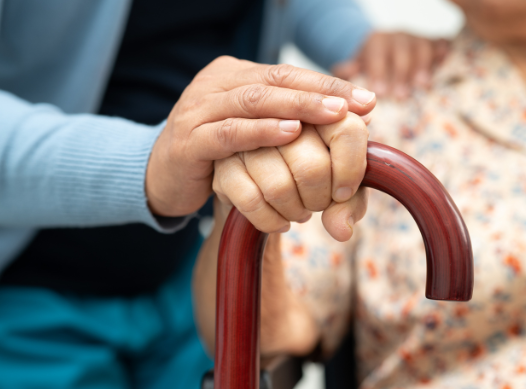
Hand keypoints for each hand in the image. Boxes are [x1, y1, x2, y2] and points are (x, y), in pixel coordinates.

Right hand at [146, 56, 376, 216]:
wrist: (159, 178)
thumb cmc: (215, 156)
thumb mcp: (252, 132)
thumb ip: (287, 121)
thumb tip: (348, 121)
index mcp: (232, 75)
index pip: (286, 73)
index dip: (327, 83)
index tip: (366, 99)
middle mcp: (214, 84)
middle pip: (273, 81)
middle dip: (320, 92)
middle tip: (356, 104)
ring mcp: (197, 110)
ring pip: (253, 100)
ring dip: (297, 107)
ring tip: (334, 114)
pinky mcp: (188, 141)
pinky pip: (229, 132)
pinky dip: (262, 131)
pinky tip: (291, 133)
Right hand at [212, 113, 369, 241]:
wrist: (225, 172)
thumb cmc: (289, 169)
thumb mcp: (328, 177)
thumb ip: (347, 200)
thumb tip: (342, 229)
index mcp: (303, 90)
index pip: (345, 127)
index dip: (351, 166)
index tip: (345, 192)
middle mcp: (265, 98)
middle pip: (313, 165)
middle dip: (320, 195)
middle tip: (319, 202)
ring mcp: (232, 122)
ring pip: (279, 186)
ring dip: (295, 208)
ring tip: (299, 210)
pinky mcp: (204, 148)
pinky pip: (250, 200)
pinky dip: (271, 219)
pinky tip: (280, 221)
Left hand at [332, 31, 449, 99]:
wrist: (381, 50)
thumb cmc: (367, 67)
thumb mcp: (353, 67)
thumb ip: (346, 72)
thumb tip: (343, 72)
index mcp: (376, 41)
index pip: (377, 54)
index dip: (379, 72)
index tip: (380, 93)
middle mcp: (396, 37)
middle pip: (401, 51)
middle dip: (401, 74)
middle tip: (400, 96)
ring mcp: (415, 39)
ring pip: (422, 47)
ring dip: (423, 66)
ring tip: (422, 86)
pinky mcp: (431, 43)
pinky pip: (439, 43)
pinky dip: (442, 51)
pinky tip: (445, 61)